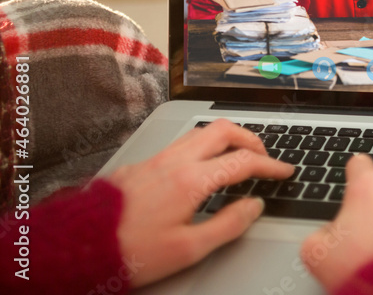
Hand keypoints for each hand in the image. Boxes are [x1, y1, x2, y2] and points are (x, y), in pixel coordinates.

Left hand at [108, 120, 294, 286]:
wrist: (78, 246)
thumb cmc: (131, 251)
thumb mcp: (189, 248)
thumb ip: (229, 224)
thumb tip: (254, 206)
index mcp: (192, 180)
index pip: (244, 161)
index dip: (271, 165)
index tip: (285, 171)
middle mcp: (175, 161)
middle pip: (224, 130)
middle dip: (251, 139)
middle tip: (264, 156)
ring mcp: (156, 159)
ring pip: (200, 132)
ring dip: (226, 139)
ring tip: (237, 157)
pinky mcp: (141, 165)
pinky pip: (180, 144)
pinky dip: (202, 147)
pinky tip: (200, 168)